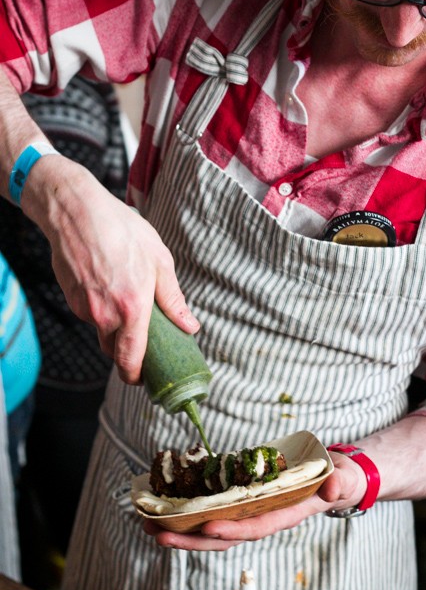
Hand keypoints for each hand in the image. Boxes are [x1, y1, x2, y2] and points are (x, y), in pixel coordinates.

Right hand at [22, 156, 199, 382]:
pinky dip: (101, 310)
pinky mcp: (71, 299)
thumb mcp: (159, 260)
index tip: (146, 377)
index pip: (130, 361)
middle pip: (115, 352)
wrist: (77, 212)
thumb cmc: (122, 231)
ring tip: (128, 299)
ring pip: (102, 332)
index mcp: (132, 309)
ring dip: (116, 327)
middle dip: (129, 351)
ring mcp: (84, 309)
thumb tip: (189, 326)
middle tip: (145, 337)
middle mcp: (105, 315)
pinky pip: (90, 316)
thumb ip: (173, 299)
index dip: (137, 376)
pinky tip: (110, 285)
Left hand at [143, 452, 365, 550]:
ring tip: (149, 524)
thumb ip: (338, 482)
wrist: (333, 478)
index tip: (208, 526)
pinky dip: (190, 512)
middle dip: (191, 537)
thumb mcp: (342, 477)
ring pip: (212, 528)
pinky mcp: (243, 501)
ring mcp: (250, 511)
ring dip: (182, 528)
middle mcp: (262, 517)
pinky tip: (166, 507)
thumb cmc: (337, 478)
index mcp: (284, 514)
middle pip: (223, 536)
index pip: (255, 527)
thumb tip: (331, 486)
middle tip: (158, 531)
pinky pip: (214, 511)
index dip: (232, 530)